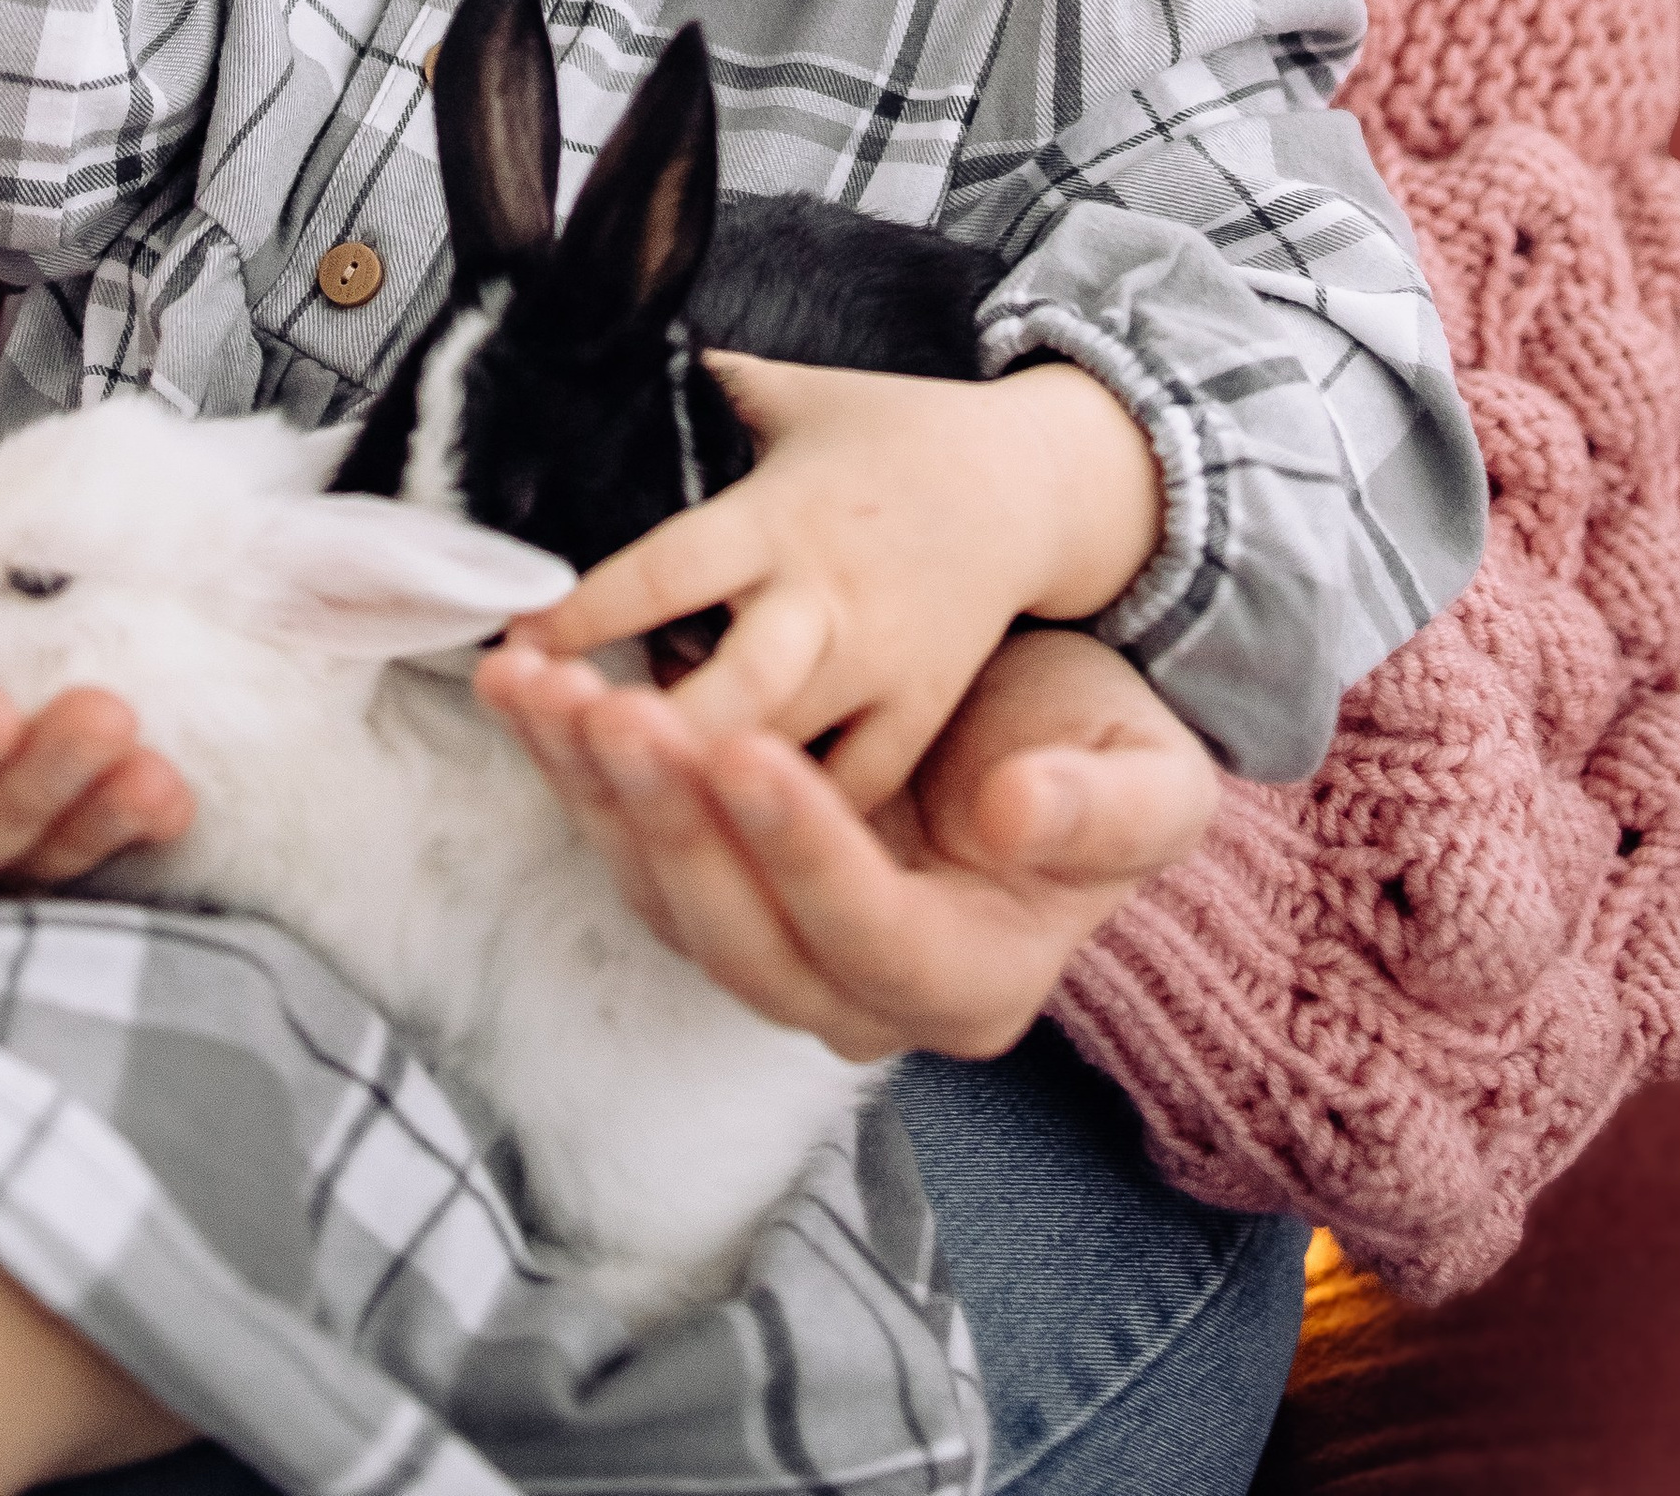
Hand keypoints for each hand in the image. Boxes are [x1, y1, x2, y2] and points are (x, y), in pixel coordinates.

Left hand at [479, 623, 1213, 1060]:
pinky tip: (531, 691)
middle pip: (742, 936)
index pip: (873, 934)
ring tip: (547, 686)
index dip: (804, 852)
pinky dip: (573, 768)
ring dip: (595, 792)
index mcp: (970, 980)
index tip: (749, 750)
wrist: (1040, 732)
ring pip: (664, 894)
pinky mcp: (714, 883)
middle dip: (670, 822)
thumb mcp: (1148, 776)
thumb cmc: (1097, 755)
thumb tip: (1016, 814)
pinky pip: (630, 839)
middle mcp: (856, 994)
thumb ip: (1105, 808)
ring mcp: (776, 945)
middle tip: (619, 709)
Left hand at [518, 354, 1162, 812]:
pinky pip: (849, 789)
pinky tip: (712, 824)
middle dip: (652, 730)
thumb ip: (700, 394)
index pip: (675, 567)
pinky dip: (785, 813)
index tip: (516, 639)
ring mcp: (877, 667)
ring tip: (611, 789)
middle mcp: (825, 601)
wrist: (1031, 484)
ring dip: (698, 777)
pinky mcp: (916, 714)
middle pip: (734, 688)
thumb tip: (590, 345)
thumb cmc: (891, 431)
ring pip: (781, 752)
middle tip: (565, 748)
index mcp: (783, 516)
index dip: (593, 608)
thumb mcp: (793, 394)